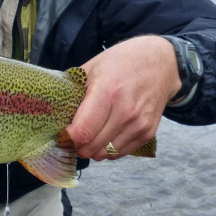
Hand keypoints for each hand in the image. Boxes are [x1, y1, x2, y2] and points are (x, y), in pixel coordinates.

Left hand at [67, 36, 180, 160]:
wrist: (162, 63)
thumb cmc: (123, 62)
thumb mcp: (93, 67)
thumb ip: (74, 90)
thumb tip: (54, 110)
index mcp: (107, 92)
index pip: (83, 131)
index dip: (68, 138)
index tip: (62, 133)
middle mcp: (125, 111)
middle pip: (92, 146)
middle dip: (78, 145)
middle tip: (72, 137)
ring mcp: (139, 124)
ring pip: (105, 153)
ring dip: (93, 149)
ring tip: (89, 135)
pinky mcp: (148, 132)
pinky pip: (120, 153)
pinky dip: (109, 149)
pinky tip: (105, 135)